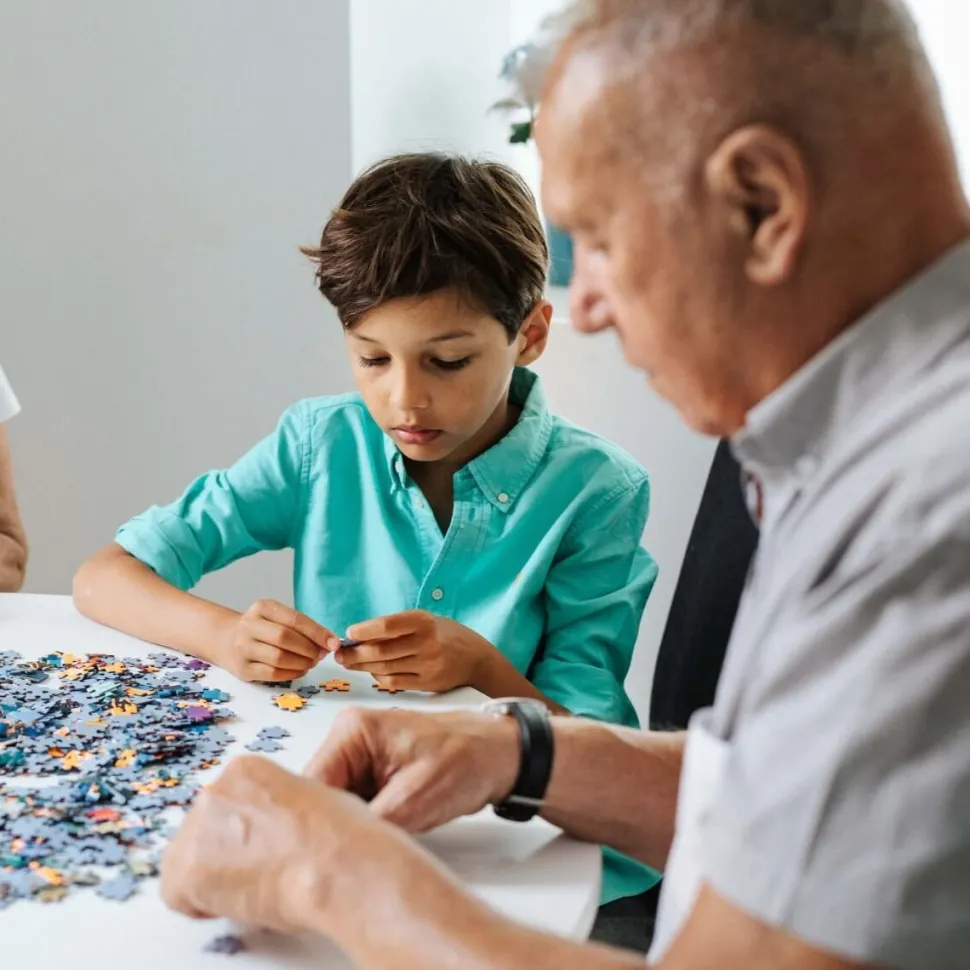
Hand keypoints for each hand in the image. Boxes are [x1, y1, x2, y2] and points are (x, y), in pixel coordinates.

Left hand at [161, 755, 433, 936]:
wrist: (335, 858)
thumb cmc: (337, 834)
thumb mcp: (310, 799)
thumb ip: (277, 808)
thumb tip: (273, 832)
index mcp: (245, 770)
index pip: (222, 806)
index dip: (238, 836)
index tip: (255, 851)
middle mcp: (215, 790)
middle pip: (201, 832)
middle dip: (222, 855)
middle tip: (254, 875)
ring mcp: (197, 827)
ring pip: (187, 862)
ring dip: (213, 879)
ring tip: (253, 890)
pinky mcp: (188, 867)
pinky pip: (176, 894)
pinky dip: (201, 906)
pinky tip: (238, 903)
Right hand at [217, 599, 332, 681]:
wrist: (225, 640)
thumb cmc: (261, 629)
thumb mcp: (277, 618)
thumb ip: (301, 627)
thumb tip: (329, 643)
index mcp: (262, 608)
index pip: (295, 619)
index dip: (317, 633)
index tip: (334, 643)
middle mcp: (249, 625)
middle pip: (286, 638)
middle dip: (309, 649)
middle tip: (321, 655)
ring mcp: (243, 648)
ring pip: (279, 658)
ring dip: (302, 663)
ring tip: (311, 663)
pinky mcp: (242, 669)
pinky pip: (272, 674)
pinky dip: (291, 674)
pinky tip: (300, 670)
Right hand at [304, 707, 519, 830]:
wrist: (501, 755)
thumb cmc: (469, 760)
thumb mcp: (414, 802)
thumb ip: (367, 824)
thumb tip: (333, 850)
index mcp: (353, 729)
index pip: (311, 785)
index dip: (317, 824)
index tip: (324, 853)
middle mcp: (349, 736)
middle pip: (319, 794)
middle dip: (337, 824)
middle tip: (357, 850)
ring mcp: (359, 753)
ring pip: (335, 802)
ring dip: (352, 824)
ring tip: (379, 837)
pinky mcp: (371, 770)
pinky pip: (353, 802)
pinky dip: (366, 821)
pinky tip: (385, 830)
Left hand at [333, 611, 497, 692]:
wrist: (476, 659)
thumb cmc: (444, 635)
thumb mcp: (427, 620)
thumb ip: (398, 626)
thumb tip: (359, 636)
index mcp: (425, 621)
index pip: (388, 626)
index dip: (364, 630)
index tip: (349, 633)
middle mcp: (427, 643)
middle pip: (381, 650)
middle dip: (355, 653)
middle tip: (339, 653)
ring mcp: (427, 666)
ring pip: (384, 668)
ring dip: (361, 666)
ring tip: (348, 663)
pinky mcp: (426, 684)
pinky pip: (393, 683)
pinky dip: (378, 677)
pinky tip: (372, 671)